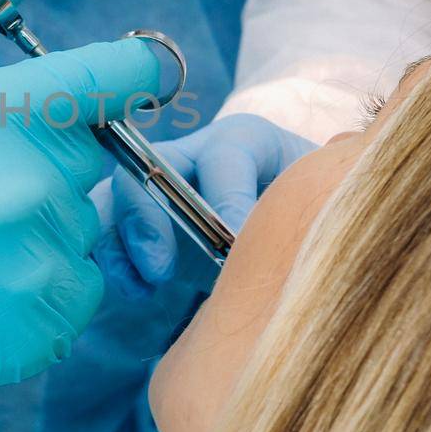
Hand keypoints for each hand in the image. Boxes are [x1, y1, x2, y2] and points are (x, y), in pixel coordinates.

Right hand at [0, 0, 160, 429]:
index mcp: (2, 115)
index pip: (120, 76)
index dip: (130, 71)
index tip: (122, 78)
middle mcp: (31, 189)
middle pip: (92, 156)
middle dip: (44, 158)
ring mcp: (36, 267)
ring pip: (81, 227)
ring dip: (39, 224)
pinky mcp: (37, 335)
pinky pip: (76, 293)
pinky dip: (39, 285)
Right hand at [95, 113, 316, 296]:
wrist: (292, 229)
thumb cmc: (314, 211)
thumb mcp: (322, 201)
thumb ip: (316, 201)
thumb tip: (312, 196)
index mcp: (245, 140)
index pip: (226, 156)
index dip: (226, 198)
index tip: (233, 246)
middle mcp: (195, 155)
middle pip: (151, 168)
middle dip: (149, 218)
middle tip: (162, 270)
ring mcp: (161, 188)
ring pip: (117, 197)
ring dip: (120, 240)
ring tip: (144, 284)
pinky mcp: (141, 222)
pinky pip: (108, 232)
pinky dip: (114, 260)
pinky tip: (139, 290)